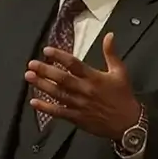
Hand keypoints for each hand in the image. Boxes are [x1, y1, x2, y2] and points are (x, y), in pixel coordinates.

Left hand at [25, 34, 140, 137]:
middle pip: (62, 79)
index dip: (60, 57)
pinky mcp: (77, 118)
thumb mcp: (120, 72)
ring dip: (42, 85)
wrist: (128, 123)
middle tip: (31, 63)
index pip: (74, 64)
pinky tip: (34, 102)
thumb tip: (109, 35)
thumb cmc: (123, 96)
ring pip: (57, 94)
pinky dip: (46, 107)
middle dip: (45, 71)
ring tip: (29, 77)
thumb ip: (111, 53)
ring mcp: (79, 105)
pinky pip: (59, 112)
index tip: (46, 50)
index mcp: (95, 78)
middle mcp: (85, 90)